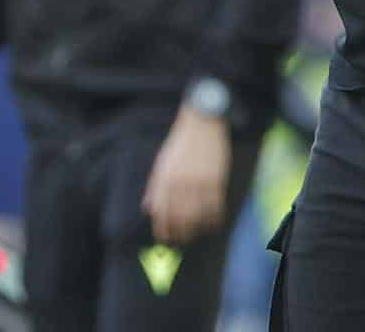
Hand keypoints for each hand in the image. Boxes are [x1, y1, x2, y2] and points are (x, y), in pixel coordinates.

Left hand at [141, 106, 230, 245]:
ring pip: (198, 216)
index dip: (162, 229)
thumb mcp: (162, 162)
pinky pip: (215, 207)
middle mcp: (181, 182)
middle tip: (181, 241)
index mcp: (165, 178)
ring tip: (196, 234)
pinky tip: (213, 224)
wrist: (202, 123)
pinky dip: (214, 219)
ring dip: (197, 230)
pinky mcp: (216, 180)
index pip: (161, 212)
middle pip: (180, 218)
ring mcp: (199, 182)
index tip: (164, 239)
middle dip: (180, 234)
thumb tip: (148, 208)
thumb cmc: (180, 142)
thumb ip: (155, 186)